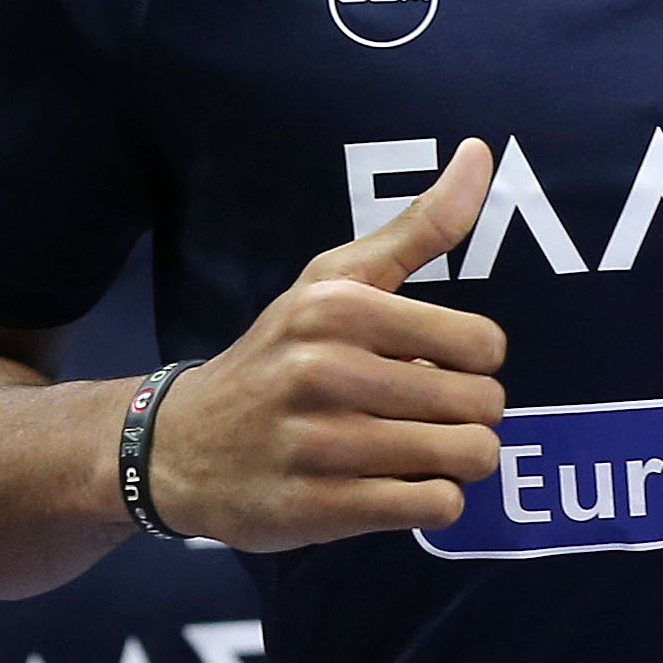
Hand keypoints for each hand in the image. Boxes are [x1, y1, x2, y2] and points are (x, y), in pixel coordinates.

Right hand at [146, 137, 506, 550]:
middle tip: (426, 413)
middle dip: (469, 414)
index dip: (474, 361)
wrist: (179, 446)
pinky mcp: (321, 509)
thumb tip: (481, 152)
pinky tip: (399, 484)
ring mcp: (322, 445)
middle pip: (482, 404)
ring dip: (457, 460)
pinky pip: (435, 507)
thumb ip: (420, 226)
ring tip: (418, 448)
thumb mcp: (335, 280)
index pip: (483, 345)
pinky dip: (434, 499)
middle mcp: (327, 371)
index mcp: (339, 307)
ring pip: (467, 457)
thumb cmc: (280, 354)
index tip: (435, 363)